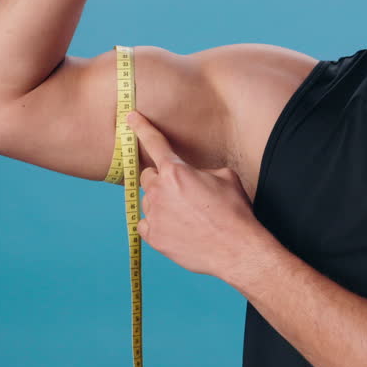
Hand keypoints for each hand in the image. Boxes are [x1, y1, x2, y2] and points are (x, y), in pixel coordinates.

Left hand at [126, 109, 265, 280]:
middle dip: (161, 180)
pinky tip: (176, 228)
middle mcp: (159, 191)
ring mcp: (154, 215)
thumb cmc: (234, 211)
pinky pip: (145, 223)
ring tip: (186, 216)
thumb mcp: (225, 177)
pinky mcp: (153, 236)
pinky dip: (157, 224)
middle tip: (182, 193)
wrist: (235, 248)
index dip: (141, 128)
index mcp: (176, 171)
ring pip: (148, 201)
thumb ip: (201, 171)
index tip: (130, 117)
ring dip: (161, 203)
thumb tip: (193, 176)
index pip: (154, 143)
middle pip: (148, 176)